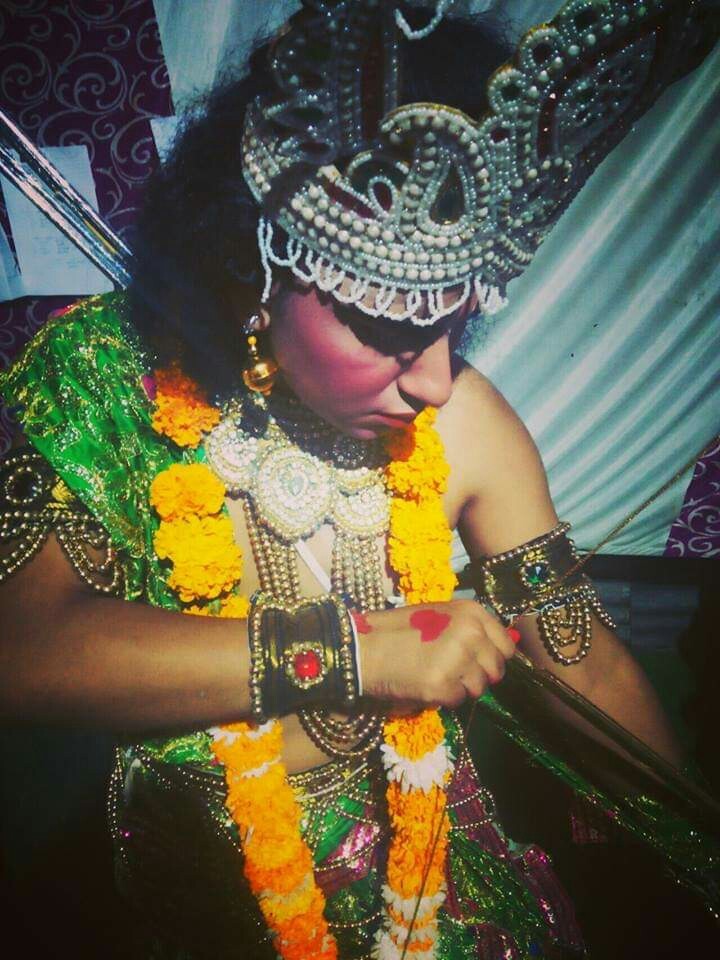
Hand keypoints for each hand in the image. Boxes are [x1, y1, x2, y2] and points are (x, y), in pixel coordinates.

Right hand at [355, 600, 516, 708]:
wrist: (364, 647)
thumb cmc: (399, 629)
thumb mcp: (440, 616)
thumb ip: (472, 629)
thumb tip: (510, 646)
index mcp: (471, 613)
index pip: (506, 645)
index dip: (493, 657)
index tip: (478, 662)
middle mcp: (471, 633)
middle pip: (496, 669)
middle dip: (478, 675)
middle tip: (453, 672)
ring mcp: (458, 660)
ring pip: (479, 688)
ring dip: (460, 688)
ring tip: (434, 675)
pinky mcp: (443, 686)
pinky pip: (457, 701)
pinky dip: (443, 698)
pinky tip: (424, 684)